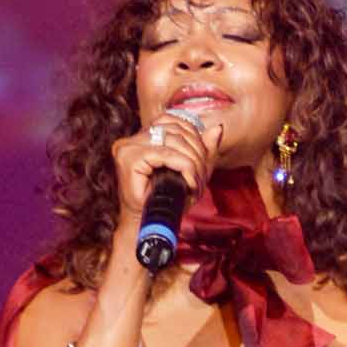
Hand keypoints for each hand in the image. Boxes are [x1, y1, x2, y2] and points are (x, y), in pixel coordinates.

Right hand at [111, 110, 222, 230]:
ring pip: (173, 141)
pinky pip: (166, 154)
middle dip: (197, 153)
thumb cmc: (167, 201)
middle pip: (175, 130)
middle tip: (201, 177)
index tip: (201, 162)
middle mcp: (132, 138)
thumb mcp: (191, 172)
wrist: (148, 225)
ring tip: (195, 183)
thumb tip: (218, 127)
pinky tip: (189, 183)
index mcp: (143, 137)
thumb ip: (204, 149)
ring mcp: (128, 146)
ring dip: (192, 162)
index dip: (193, 137)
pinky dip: (184, 167)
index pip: (172, 121)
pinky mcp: (129, 158)